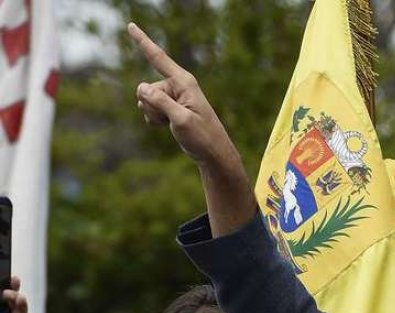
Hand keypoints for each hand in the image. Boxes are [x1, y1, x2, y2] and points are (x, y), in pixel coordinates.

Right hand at [127, 22, 254, 235]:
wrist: (213, 154)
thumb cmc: (202, 137)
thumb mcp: (181, 120)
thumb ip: (160, 102)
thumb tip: (141, 87)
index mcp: (184, 82)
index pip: (158, 58)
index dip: (142, 41)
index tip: (130, 26)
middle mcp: (178, 86)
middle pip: (146, 89)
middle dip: (150, 105)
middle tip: (171, 119)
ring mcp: (174, 97)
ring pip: (145, 100)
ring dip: (153, 114)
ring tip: (174, 124)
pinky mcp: (170, 107)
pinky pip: (148, 109)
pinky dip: (153, 119)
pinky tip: (167, 127)